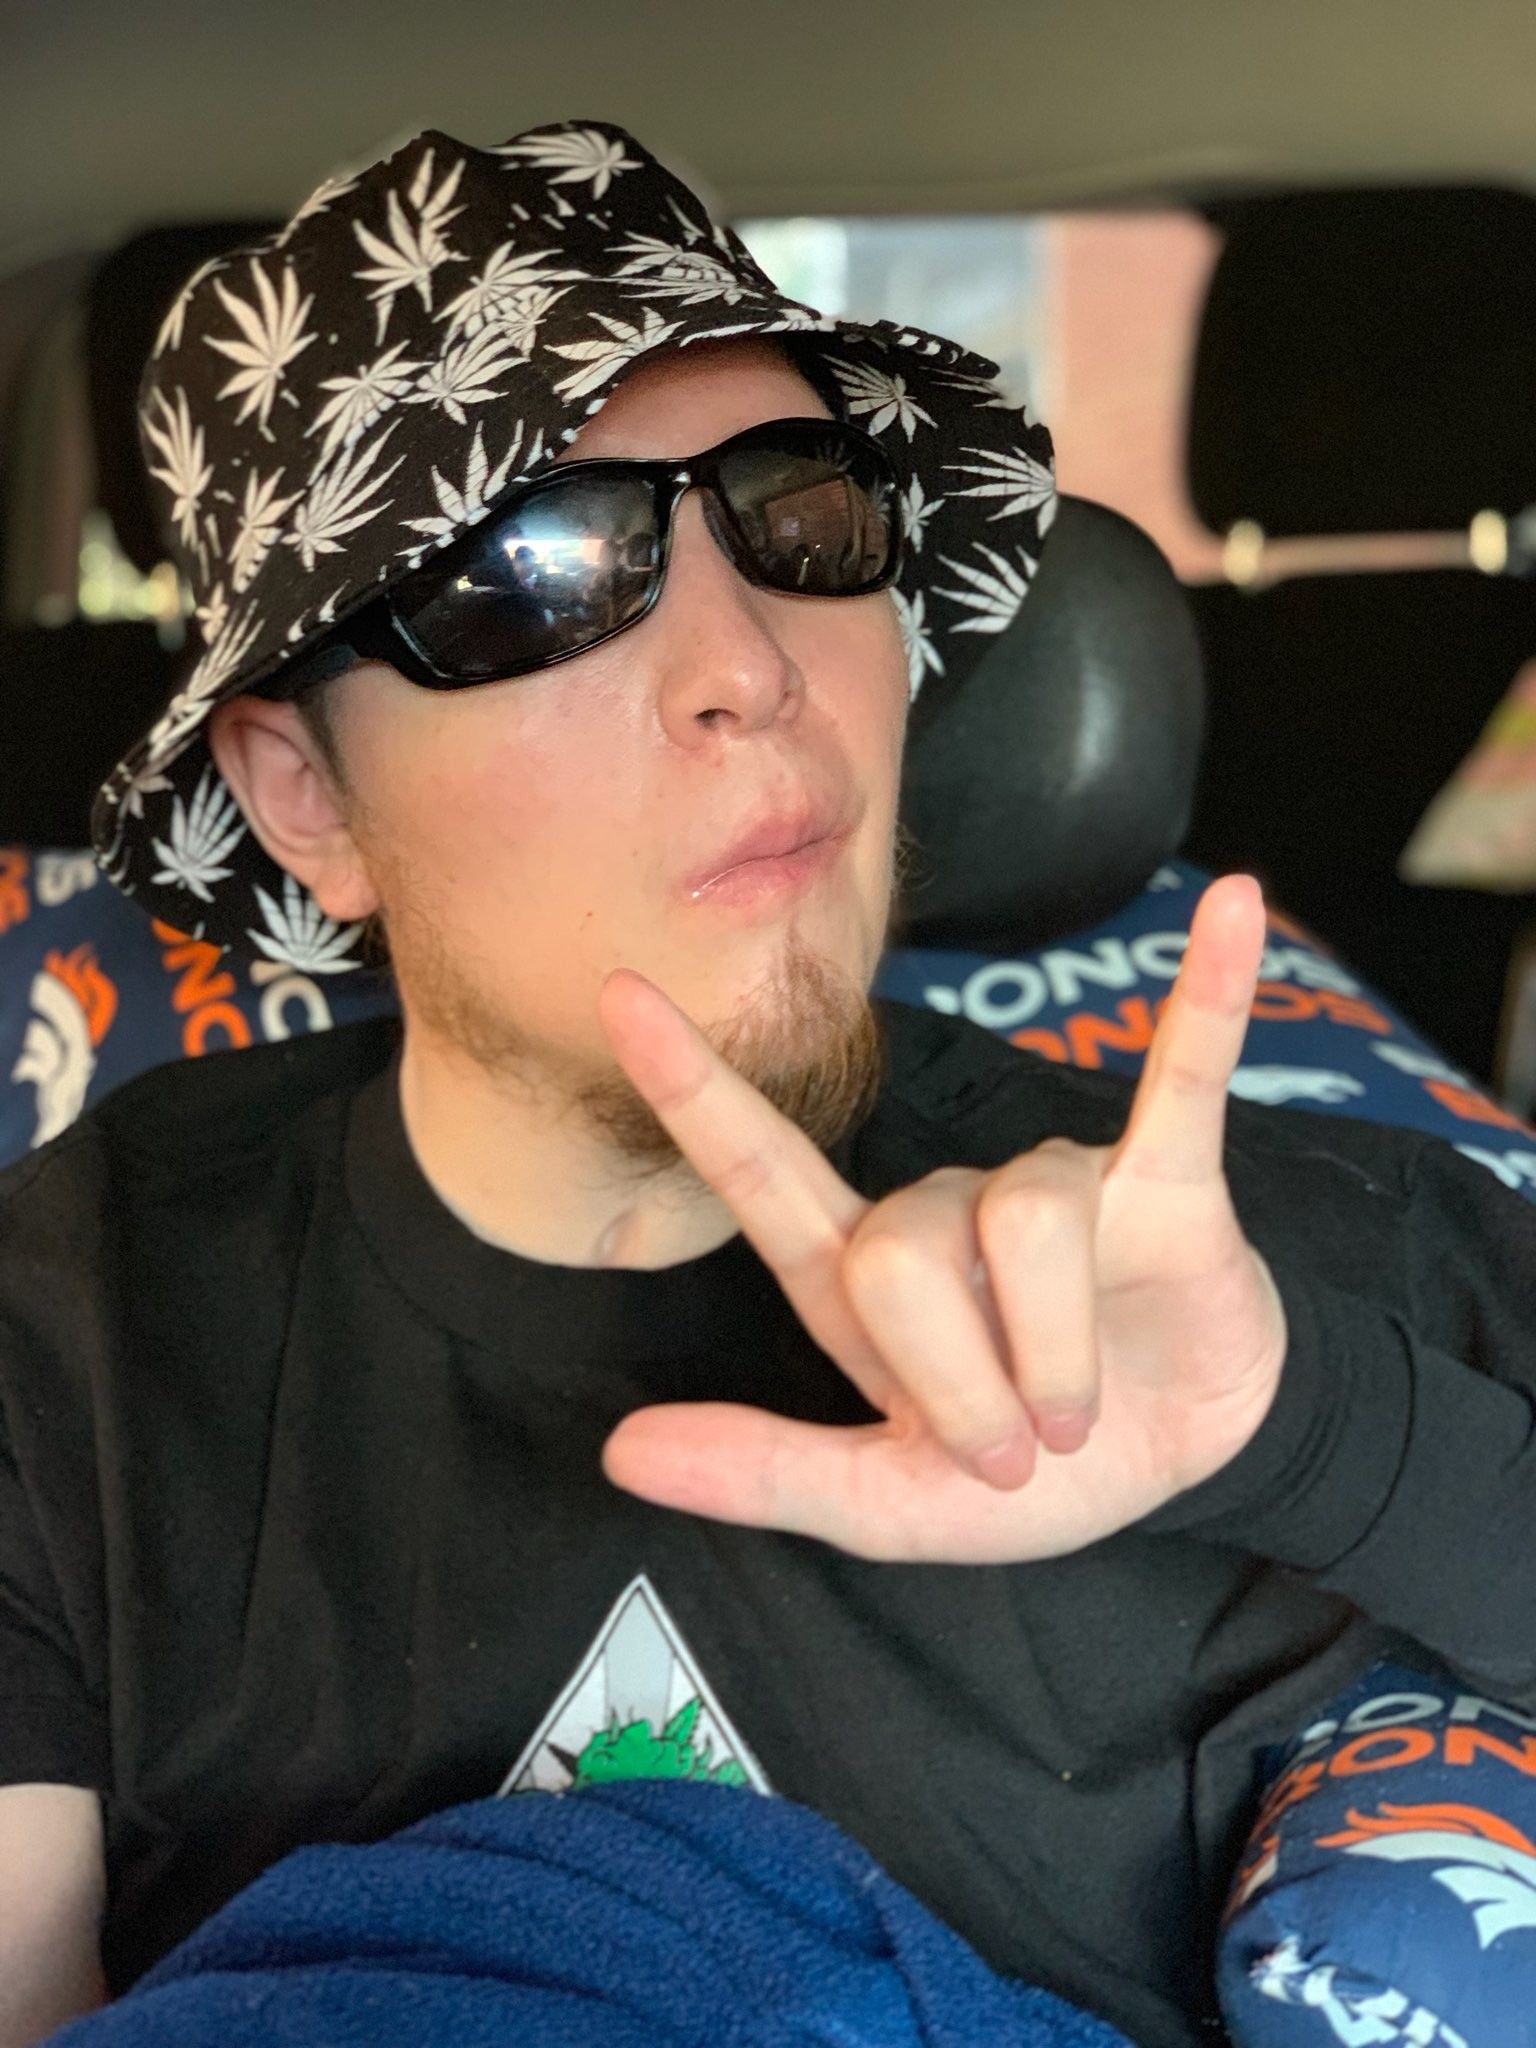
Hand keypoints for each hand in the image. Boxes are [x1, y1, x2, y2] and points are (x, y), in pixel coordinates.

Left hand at [595, 874, 1287, 1563]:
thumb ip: (765, 1474)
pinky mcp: (1165, 1177)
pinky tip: (1236, 912)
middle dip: (955, 1383)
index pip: (761, 1167)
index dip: (692, 1088)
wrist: (1181, 1468)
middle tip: (1010, 1453)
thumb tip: (619, 1453)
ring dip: (1054, 1360)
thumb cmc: (1028, 1471)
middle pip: (899, 1249)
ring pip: (1024, 1224)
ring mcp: (1054, 1183)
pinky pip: (1183, 1075)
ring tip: (1079, 1419)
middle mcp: (944, 1209)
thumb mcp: (888, 1503)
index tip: (619, 992)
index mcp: (860, 1277)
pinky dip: (1211, 997)